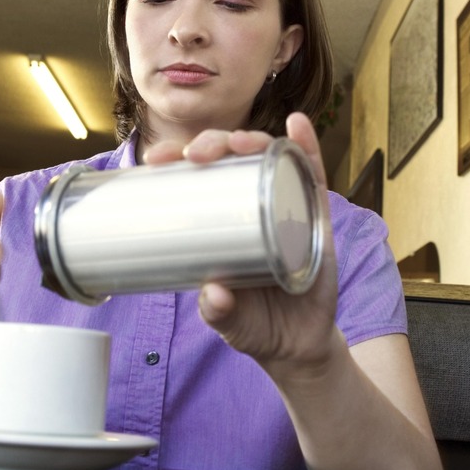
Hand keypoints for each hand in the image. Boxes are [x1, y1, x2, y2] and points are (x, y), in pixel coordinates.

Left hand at [144, 113, 338, 380]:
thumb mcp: (229, 321)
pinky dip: (306, 148)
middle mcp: (249, 206)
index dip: (174, 160)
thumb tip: (214, 295)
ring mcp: (283, 206)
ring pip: (267, 160)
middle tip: (195, 154)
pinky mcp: (315, 217)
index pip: (193, 179)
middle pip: (228, 160)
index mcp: (218, 223)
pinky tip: (297, 125)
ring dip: (253, 141)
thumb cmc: (254, 324)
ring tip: (240, 140)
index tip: (154, 161)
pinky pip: (312, 177)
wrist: (298, 345)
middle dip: (210, 145)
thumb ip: (220, 311)